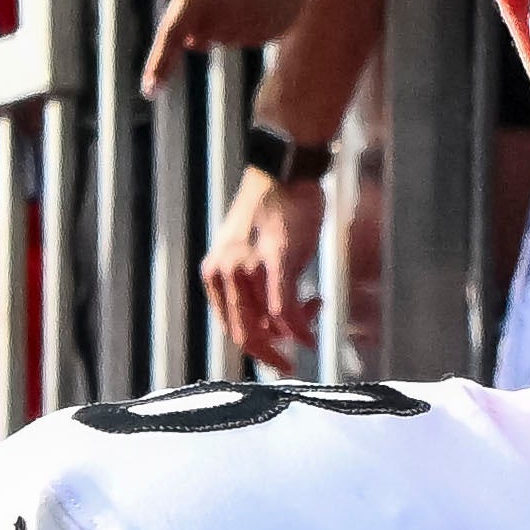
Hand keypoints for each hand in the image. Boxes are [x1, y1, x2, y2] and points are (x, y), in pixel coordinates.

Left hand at [124, 0, 328, 76]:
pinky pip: (254, 37)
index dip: (160, 64)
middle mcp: (226, 13)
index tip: (149, 90)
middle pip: (201, 40)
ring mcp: (254, 22)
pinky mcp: (276, 28)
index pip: (174, 35)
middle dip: (202, 23)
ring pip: (229, 40)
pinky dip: (254, 22)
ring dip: (230, 22)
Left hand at [198, 156, 372, 371]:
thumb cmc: (273, 210)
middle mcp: (224, 272)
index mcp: (214, 273)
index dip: (257, 348)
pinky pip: (284, 308)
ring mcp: (248, 266)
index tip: (278, 357)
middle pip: (245, 334)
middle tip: (295, 358)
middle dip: (273, 353)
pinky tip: (310, 336)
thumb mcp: (250, 253)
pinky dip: (298, 328)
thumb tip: (273, 326)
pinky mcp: (275, 259)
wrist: (284, 171)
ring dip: (295, 331)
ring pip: (269, 323)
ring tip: (315, 309)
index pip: (231, 327)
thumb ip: (251, 287)